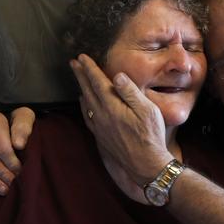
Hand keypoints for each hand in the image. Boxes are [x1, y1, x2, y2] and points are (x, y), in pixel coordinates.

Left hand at [71, 54, 170, 191]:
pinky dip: (84, 106)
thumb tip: (117, 76)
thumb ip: (130, 92)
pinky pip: (88, 117)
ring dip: (81, 88)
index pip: (97, 82)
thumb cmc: (150, 137)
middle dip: (80, 75)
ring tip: (78, 78)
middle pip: (88, 91)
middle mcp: (102, 116)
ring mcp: (100, 128)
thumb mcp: (147, 110)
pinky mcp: (101, 137)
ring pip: (86, 103)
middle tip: (73, 63)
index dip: (89, 69)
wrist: (145, 165)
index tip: (82, 57)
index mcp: (112, 107)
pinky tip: (84, 103)